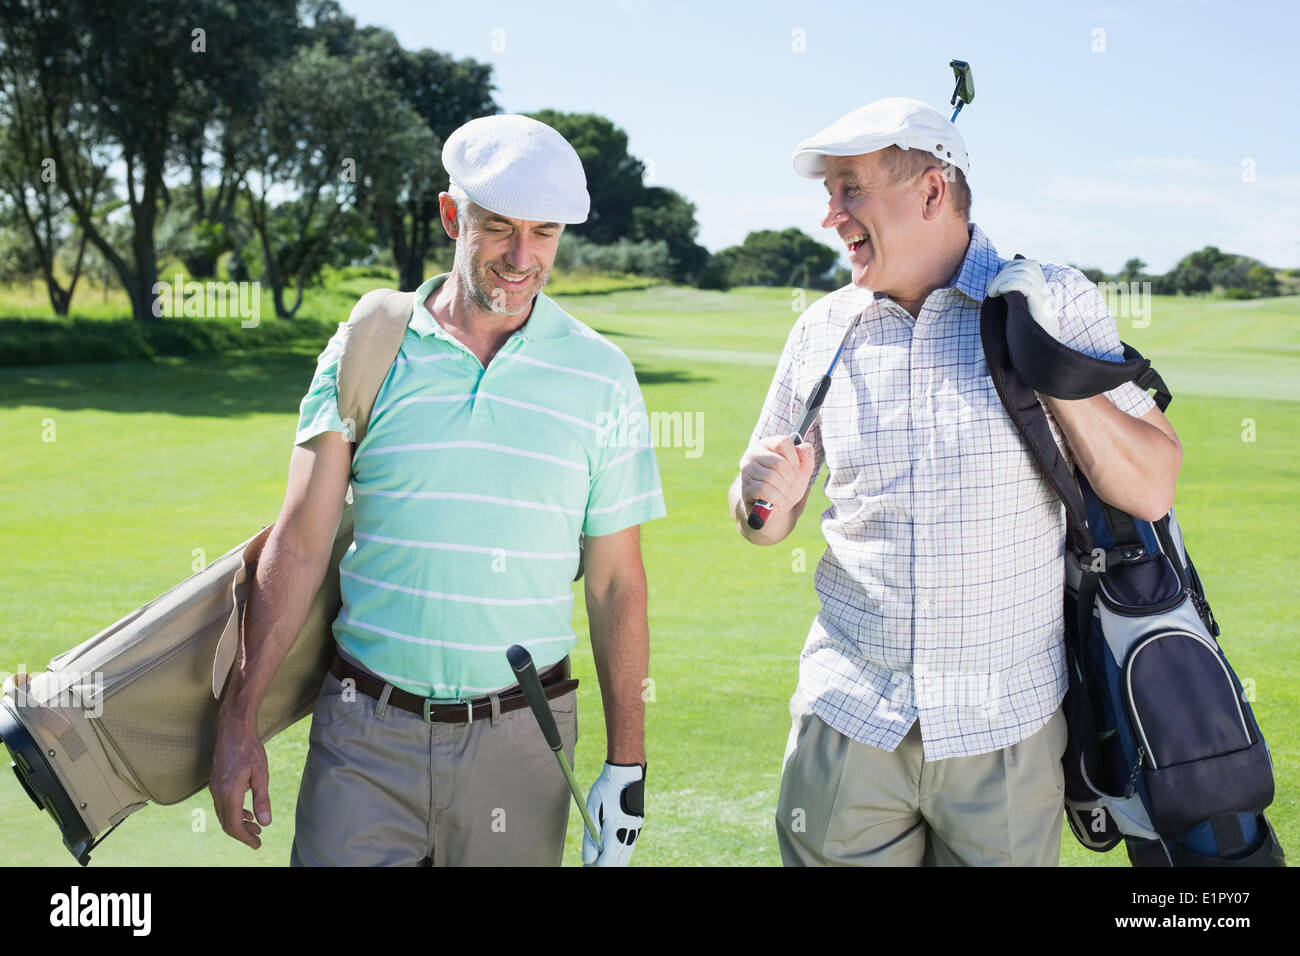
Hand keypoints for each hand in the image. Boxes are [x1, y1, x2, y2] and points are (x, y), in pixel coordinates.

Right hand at [209, 717, 271, 848]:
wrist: (234, 729)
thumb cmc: (250, 749)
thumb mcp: (261, 774)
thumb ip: (262, 799)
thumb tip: (265, 822)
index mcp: (229, 792)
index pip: (234, 824)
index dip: (245, 837)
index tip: (257, 844)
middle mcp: (218, 793)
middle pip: (227, 823)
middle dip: (242, 834)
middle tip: (258, 839)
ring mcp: (214, 788)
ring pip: (224, 814)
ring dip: (238, 824)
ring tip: (256, 827)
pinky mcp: (216, 783)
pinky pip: (222, 805)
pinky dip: (234, 813)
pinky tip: (247, 813)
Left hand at [582, 762, 644, 866]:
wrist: (625, 773)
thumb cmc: (605, 791)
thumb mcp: (592, 813)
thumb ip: (590, 839)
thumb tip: (588, 860)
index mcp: (616, 833)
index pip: (607, 863)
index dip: (595, 867)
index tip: (585, 866)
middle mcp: (628, 835)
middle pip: (617, 863)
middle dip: (603, 865)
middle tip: (589, 863)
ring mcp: (635, 830)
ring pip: (624, 855)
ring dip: (612, 859)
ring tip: (597, 856)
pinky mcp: (636, 825)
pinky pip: (628, 846)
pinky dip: (618, 851)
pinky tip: (608, 846)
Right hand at [739, 434, 816, 515]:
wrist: (774, 507)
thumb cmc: (787, 484)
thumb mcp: (802, 469)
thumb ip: (807, 455)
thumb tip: (801, 448)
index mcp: (767, 444)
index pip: (783, 442)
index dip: (794, 458)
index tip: (794, 468)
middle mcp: (753, 454)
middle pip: (779, 463)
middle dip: (791, 478)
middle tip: (790, 485)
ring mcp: (747, 471)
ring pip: (772, 477)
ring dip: (784, 490)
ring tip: (784, 494)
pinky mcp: (745, 487)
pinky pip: (764, 490)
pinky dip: (776, 498)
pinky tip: (777, 501)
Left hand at [987, 259, 1060, 339]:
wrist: (1039, 358)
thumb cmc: (1026, 341)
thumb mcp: (1018, 316)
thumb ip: (1013, 299)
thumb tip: (1003, 282)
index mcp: (1042, 294)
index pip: (1030, 266)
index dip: (1012, 267)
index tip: (997, 283)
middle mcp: (1045, 293)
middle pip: (1026, 266)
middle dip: (1004, 272)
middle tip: (992, 290)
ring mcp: (1044, 298)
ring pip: (1023, 273)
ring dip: (1002, 279)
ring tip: (992, 293)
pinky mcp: (1041, 305)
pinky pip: (1024, 284)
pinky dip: (1008, 284)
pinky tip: (999, 293)